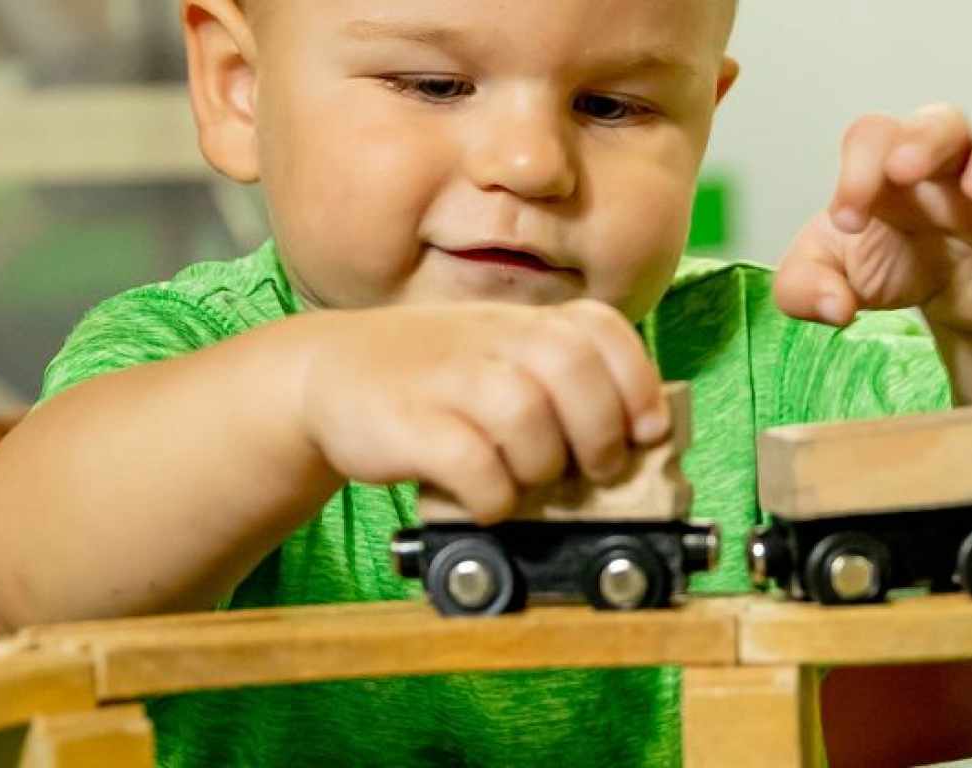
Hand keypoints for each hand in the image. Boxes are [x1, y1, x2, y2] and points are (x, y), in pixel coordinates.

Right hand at [291, 300, 670, 522]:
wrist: (326, 374)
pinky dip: (493, 495)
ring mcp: (448, 379)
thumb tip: (637, 441)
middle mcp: (491, 340)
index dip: (638, 385)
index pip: (604, 332)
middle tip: (592, 470)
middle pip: (574, 371)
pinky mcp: (409, 424)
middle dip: (599, 433)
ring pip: (526, 417)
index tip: (645, 431)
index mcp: (523, 323)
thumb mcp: (499, 357)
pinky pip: (473, 466)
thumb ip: (561, 382)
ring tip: (526, 481)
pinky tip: (485, 500)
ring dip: (542, 465)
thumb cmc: (433, 377)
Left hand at [773, 105, 971, 333]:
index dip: (857, 171)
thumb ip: (805, 289)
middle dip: (923, 140)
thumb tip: (833, 309)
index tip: (849, 222)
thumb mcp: (836, 278)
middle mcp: (946, 162)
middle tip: (904, 172)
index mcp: (888, 167)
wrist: (960, 303)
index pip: (872, 137)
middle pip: (941, 120)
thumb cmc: (896, 266)